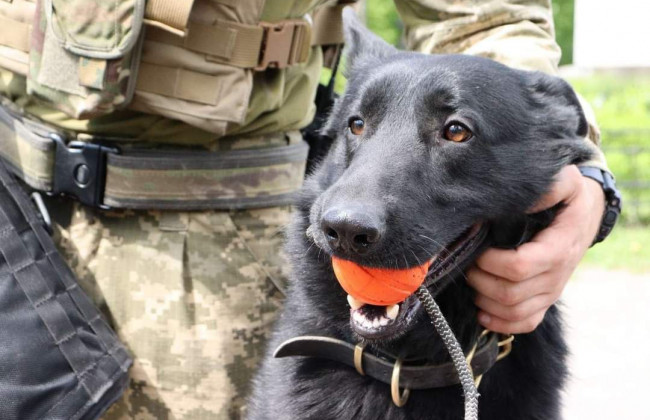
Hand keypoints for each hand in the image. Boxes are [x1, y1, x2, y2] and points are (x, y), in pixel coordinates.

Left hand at [466, 165, 604, 333]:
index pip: (518, 267)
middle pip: (510, 294)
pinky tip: (482, 311)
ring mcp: (551, 292)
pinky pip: (525, 323)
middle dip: (480, 280)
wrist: (585, 218)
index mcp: (557, 250)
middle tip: (466, 262)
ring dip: (484, 300)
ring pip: (513, 312)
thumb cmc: (569, 199)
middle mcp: (556, 277)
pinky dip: (500, 323)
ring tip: (471, 280)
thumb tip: (526, 196)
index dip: (490, 262)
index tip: (476, 247)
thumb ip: (550, 186)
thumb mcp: (566, 183)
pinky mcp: (545, 301)